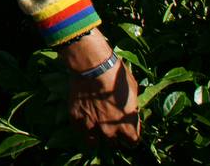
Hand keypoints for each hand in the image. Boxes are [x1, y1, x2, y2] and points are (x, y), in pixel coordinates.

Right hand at [62, 30, 139, 144]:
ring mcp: (91, 128)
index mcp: (127, 126)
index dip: (130, 135)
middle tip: (110, 122)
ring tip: (96, 123)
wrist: (92, 66)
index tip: (127, 129)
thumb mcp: (132, 91)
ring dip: (97, 134)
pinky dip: (82, 126)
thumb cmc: (116, 76)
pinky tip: (84, 117)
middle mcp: (110, 132)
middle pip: (113, 143)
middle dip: (113, 135)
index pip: (132, 142)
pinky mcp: (76, 121)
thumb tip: (130, 111)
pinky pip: (80, 131)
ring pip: (95, 142)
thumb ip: (131, 107)